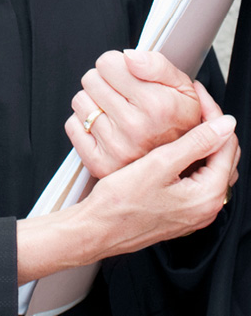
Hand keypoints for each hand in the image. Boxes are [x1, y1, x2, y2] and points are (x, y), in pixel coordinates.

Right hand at [16, 114, 238, 282]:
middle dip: (211, 125)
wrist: (98, 229)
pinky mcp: (180, 210)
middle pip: (222, 155)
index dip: (213, 114)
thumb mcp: (159, 164)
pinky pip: (196, 177)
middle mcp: (206, 207)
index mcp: (208, 196)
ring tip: (184, 119)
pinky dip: (191, 156)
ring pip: (209, 165)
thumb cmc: (121, 203)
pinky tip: (173, 144)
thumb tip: (225, 124)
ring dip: (201, 140)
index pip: (226, 144)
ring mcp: (194, 210)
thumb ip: (196, 142)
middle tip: (193, 102)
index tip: (197, 94)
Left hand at [65, 50, 200, 176]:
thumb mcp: (183, 88)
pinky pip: (73, 125)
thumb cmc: (179, 123)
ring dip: (94, 102)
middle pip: (90, 79)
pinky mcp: (99, 164)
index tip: (127, 77)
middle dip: (105, 82)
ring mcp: (116, 148)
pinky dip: (85, 123)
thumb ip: (157, 65)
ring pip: (80, 101)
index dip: (117, 66)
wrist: (182, 165)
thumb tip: (128, 57)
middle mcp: (135, 128)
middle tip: (123, 96)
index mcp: (156, 105)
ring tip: (115, 112)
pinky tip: (106, 128)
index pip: (106, 63)